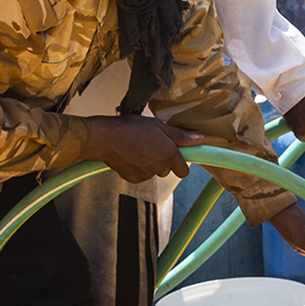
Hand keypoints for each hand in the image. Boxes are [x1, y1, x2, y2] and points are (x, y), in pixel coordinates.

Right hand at [78, 116, 202, 182]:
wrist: (105, 137)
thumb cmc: (130, 128)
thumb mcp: (158, 126)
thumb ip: (180, 136)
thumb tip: (199, 139)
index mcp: (169, 154)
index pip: (184, 171)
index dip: (180, 164)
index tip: (176, 157)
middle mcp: (159, 167)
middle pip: (166, 170)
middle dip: (161, 160)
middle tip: (150, 145)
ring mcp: (146, 175)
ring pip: (152, 172)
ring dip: (148, 163)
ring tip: (137, 148)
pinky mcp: (133, 179)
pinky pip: (140, 175)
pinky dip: (136, 168)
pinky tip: (130, 156)